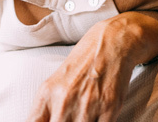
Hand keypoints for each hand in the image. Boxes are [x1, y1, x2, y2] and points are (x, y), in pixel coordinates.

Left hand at [27, 12, 157, 121]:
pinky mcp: (108, 108)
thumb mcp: (55, 83)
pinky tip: (98, 117)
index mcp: (47, 94)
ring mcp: (87, 106)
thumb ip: (45, 110)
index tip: (52, 120)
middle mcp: (64, 101)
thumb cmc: (82, 64)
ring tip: (86, 113)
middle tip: (70, 117)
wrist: (112, 43)